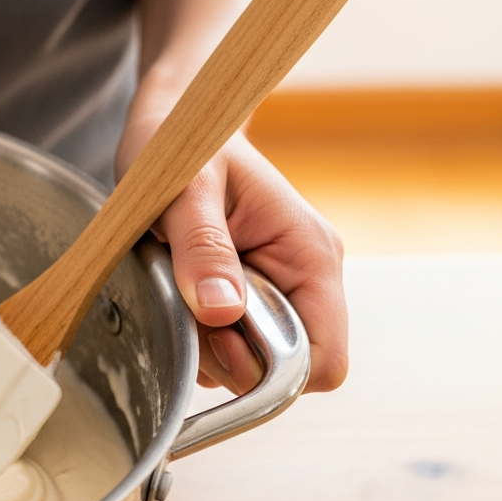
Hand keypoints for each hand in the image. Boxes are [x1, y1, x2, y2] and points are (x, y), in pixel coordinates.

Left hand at [115, 123, 347, 394]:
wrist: (176, 127)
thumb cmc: (183, 147)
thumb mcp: (185, 190)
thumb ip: (203, 249)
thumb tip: (222, 312)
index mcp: (310, 255)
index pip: (326, 361)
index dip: (273, 373)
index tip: (216, 339)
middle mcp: (306, 278)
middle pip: (286, 371)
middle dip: (228, 355)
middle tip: (183, 303)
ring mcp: (279, 289)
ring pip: (252, 364)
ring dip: (205, 343)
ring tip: (176, 284)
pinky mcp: (250, 296)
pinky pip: (229, 346)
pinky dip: (196, 333)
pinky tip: (176, 290)